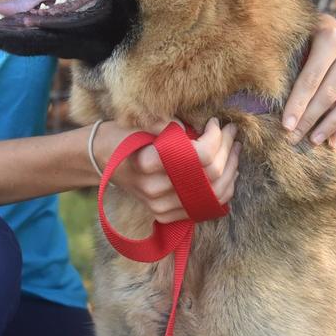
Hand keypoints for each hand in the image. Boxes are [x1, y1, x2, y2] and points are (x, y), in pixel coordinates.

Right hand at [94, 117, 238, 222]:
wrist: (101, 158)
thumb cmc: (122, 135)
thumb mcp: (140, 122)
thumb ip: (168, 125)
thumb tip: (196, 128)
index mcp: (146, 163)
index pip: (197, 156)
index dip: (214, 138)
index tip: (214, 122)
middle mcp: (154, 190)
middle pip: (210, 174)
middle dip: (226, 149)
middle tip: (230, 130)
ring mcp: (161, 205)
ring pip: (214, 193)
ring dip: (230, 168)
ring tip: (234, 147)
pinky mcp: (167, 214)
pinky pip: (207, 206)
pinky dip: (224, 189)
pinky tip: (228, 170)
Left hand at [282, 14, 335, 148]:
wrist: (335, 27)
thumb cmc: (306, 37)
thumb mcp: (298, 42)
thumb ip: (290, 65)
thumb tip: (270, 103)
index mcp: (330, 37)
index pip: (310, 78)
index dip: (297, 104)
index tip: (285, 126)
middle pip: (329, 93)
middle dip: (310, 119)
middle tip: (293, 139)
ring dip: (330, 125)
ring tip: (313, 141)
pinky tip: (333, 141)